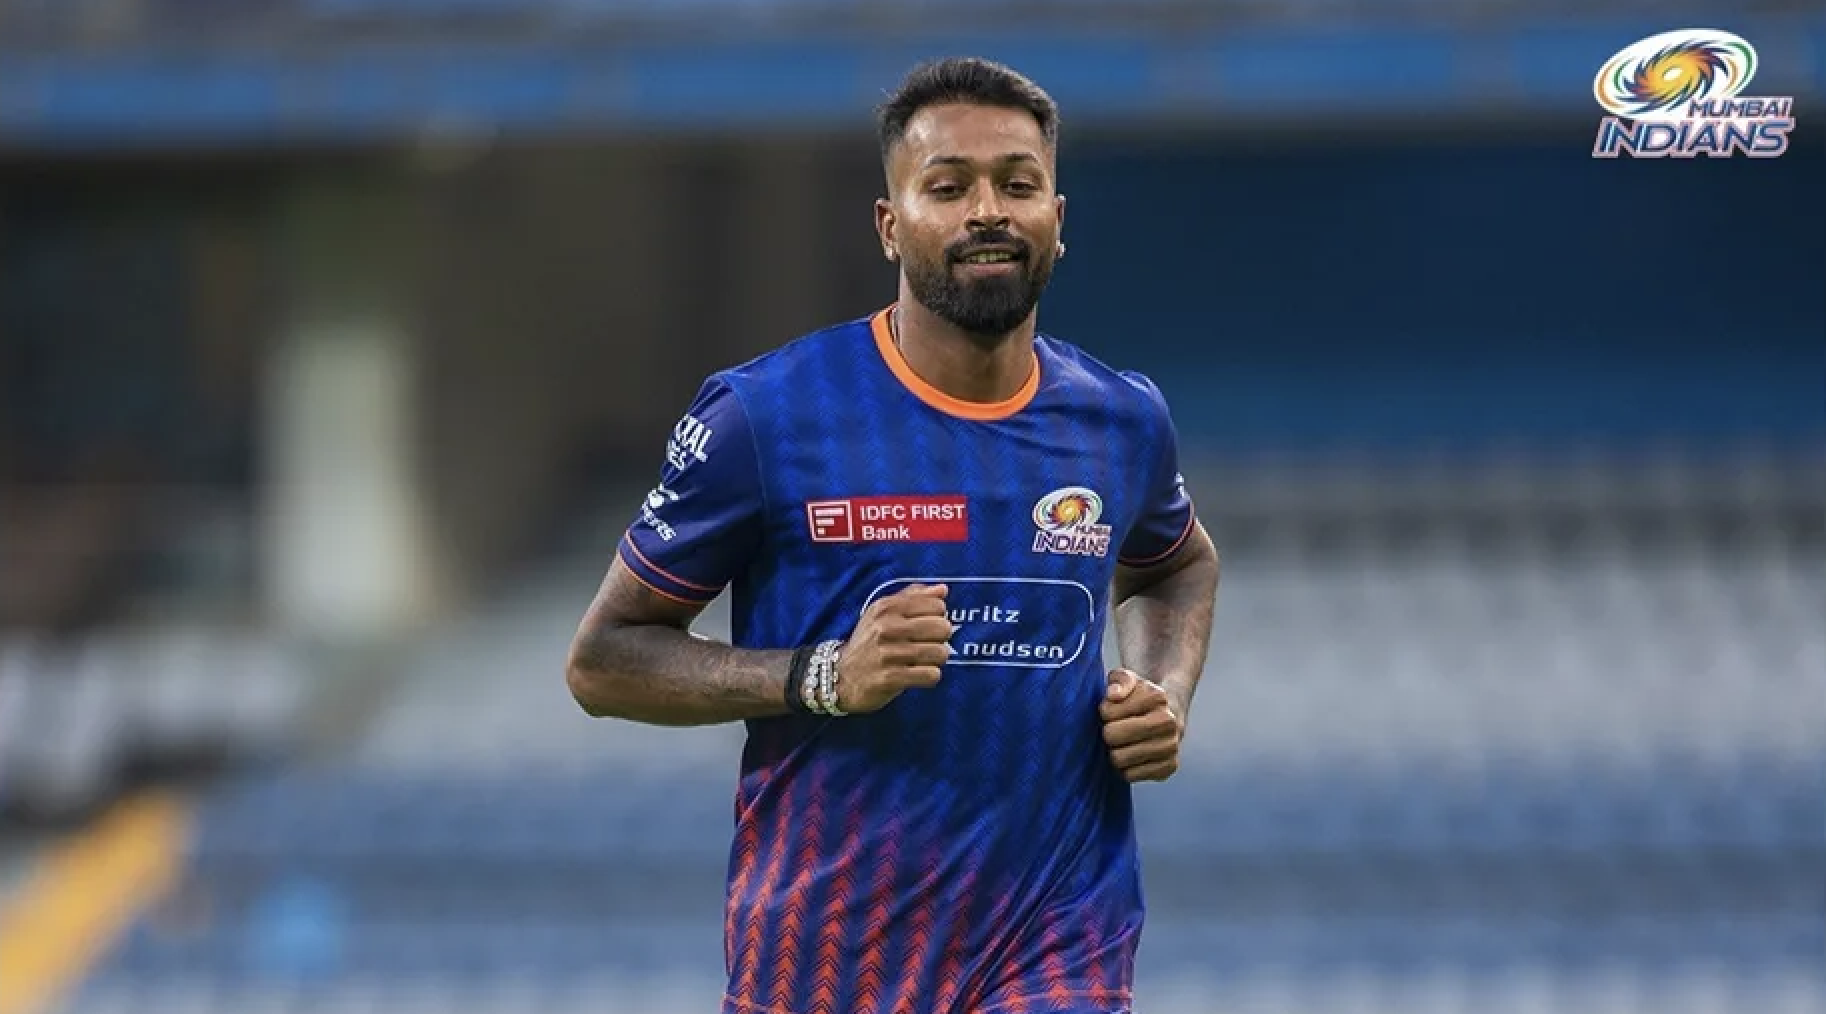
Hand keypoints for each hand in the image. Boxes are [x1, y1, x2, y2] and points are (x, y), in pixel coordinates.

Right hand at [836, 583, 952, 713]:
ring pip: (940, 653)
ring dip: (935, 660)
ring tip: (920, 661)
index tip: (925, 626)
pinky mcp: (891, 678)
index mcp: (887, 607)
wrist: (839, 677)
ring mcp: (888, 653)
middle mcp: (887, 627)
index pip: (937, 605)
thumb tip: (942, 589)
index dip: (937, 617)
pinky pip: (931, 675)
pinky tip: (916, 675)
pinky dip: (929, 677)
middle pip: (943, 628)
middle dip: (940, 639)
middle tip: (925, 645)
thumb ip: (912, 597)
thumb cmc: (868, 642)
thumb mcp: (882, 613)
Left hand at [1100, 668, 1182, 781]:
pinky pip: (1130, 776)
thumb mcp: (1126, 678)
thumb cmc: (1138, 697)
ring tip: (1122, 743)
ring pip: (1120, 759)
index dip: (1104, 711)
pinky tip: (1132, 756)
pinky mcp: (1169, 767)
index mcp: (1157, 697)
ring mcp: (1171, 746)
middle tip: (1114, 730)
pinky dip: (1125, 768)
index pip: (1107, 712)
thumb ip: (1119, 680)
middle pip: (1112, 736)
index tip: (1112, 710)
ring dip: (1114, 752)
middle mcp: (1169, 722)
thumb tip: (1113, 695)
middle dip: (1107, 733)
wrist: (1167, 714)